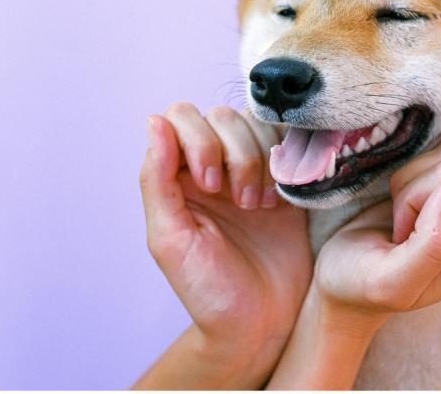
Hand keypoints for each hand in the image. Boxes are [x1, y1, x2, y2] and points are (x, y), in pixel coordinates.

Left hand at [137, 103, 311, 387]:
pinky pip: (287, 143)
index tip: (211, 186)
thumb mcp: (171, 240)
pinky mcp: (284, 180)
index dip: (198, 140)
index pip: (180, 118)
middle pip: (220, 116)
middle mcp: (211, 166)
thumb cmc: (210, 291)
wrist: (264, 324)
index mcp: (176, 177)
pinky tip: (282, 201)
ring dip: (260, 161)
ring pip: (255, 125)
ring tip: (261, 207)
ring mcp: (250, 170)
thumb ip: (156, 180)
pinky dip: (286, 163)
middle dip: (234, 153)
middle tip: (241, 203)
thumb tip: (154, 121)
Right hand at [315, 129, 440, 318]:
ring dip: (414, 181)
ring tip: (404, 220)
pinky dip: (419, 168)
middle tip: (401, 229)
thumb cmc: (361, 281)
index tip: (399, 240)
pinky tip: (413, 202)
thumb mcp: (391, 279)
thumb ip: (434, 243)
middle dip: (415, 191)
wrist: (348, 275)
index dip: (413, 202)